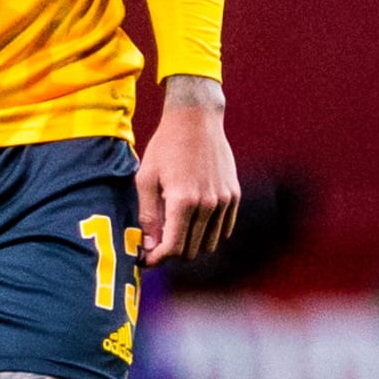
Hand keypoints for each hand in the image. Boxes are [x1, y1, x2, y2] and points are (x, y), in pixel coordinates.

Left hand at [136, 75, 238, 265]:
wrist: (196, 118)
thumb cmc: (165, 146)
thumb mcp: (146, 178)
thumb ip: (147, 215)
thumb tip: (149, 246)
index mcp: (183, 201)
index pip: (173, 248)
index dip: (157, 260)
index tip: (146, 260)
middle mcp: (207, 205)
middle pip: (191, 251)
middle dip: (172, 253)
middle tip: (157, 244)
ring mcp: (224, 200)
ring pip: (209, 244)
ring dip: (191, 244)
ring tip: (174, 231)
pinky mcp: (233, 195)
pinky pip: (223, 229)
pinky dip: (208, 232)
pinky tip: (193, 220)